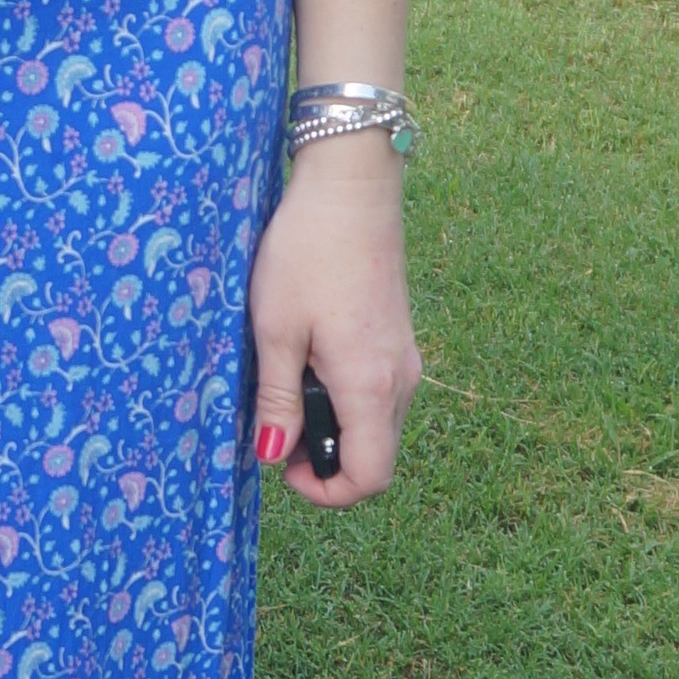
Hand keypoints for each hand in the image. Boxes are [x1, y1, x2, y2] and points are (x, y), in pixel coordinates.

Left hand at [246, 141, 421, 502]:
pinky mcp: (399, 337)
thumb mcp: (276, 328)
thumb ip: (277, 398)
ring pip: (378, 424)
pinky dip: (347, 399)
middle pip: (376, 455)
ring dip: (336, 428)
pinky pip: (379, 393)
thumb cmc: (306, 251)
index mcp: (370, 385)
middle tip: (276, 428)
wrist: (351, 186)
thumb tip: (274, 454)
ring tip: (287, 389)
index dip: (327, 491)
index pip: (370, 476)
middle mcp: (400, 379)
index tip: (283, 468)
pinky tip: (309, 363)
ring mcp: (404, 357)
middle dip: (326, 460)